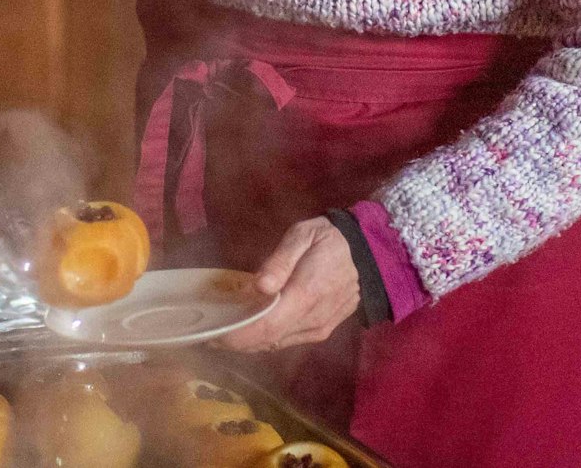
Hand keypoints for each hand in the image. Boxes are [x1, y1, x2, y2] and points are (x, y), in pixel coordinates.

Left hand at [216, 217, 359, 351]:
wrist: (371, 254)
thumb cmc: (330, 240)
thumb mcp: (303, 236)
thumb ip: (280, 261)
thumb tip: (259, 285)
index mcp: (305, 295)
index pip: (264, 326)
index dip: (236, 335)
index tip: (211, 334)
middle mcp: (312, 319)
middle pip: (267, 340)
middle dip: (236, 341)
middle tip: (209, 333)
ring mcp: (318, 328)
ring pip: (277, 344)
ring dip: (249, 342)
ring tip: (225, 331)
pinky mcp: (322, 331)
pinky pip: (288, 341)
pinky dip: (266, 339)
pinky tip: (251, 329)